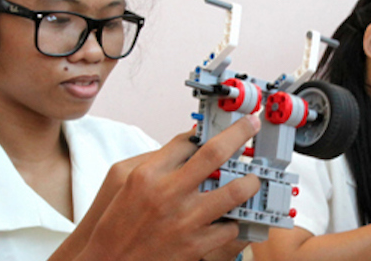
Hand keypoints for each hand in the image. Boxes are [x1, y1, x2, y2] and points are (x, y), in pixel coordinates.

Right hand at [65, 117, 261, 260]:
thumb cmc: (119, 222)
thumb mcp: (126, 180)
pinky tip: (232, 216)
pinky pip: (230, 228)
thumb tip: (190, 142)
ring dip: (249, 182)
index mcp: (149, 174)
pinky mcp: (195, 245)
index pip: (187, 141)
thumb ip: (160, 159)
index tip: (227, 123)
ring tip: (251, 180)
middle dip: (240, 134)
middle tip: (251, 127)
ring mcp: (184, 220)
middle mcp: (168, 193)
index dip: (211, 130)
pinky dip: (235, 220)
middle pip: (214, 153)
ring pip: (234, 192)